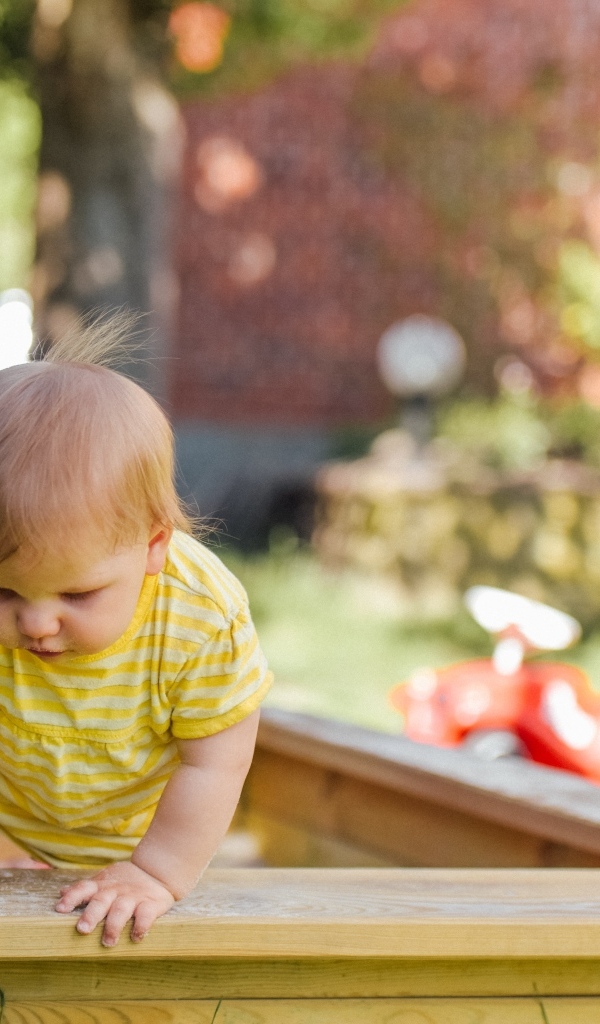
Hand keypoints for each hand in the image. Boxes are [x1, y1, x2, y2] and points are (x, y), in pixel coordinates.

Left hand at [54, 860, 174, 945]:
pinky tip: (136, 936)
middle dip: (91, 914)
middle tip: (82, 930)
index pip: (83, 888)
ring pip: (121, 909)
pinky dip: (141, 926)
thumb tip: (61, 892)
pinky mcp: (151, 904)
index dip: (72, 898)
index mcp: (102, 885)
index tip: (60, 909)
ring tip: (108, 942)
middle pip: (101, 900)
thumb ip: (85, 888)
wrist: (156, 871)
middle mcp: (115, 890)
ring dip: (114, 925)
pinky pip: (146, 915)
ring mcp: (133, 897)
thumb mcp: (104, 880)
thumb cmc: (124, 881)